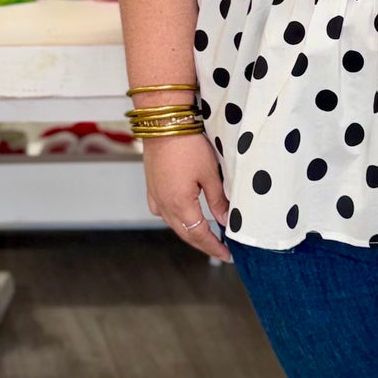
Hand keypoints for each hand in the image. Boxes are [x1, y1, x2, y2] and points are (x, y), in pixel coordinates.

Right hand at [144, 133, 231, 261]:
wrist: (163, 122)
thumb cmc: (187, 144)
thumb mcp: (210, 173)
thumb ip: (218, 200)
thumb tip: (225, 221)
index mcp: (180, 205)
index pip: (199, 235)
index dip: (214, 247)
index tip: (226, 255)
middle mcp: (164, 205)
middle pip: (185, 233)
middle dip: (203, 243)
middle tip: (219, 250)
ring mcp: (155, 196)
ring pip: (174, 224)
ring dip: (189, 232)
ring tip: (205, 235)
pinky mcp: (151, 186)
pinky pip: (162, 211)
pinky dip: (175, 219)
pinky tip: (182, 216)